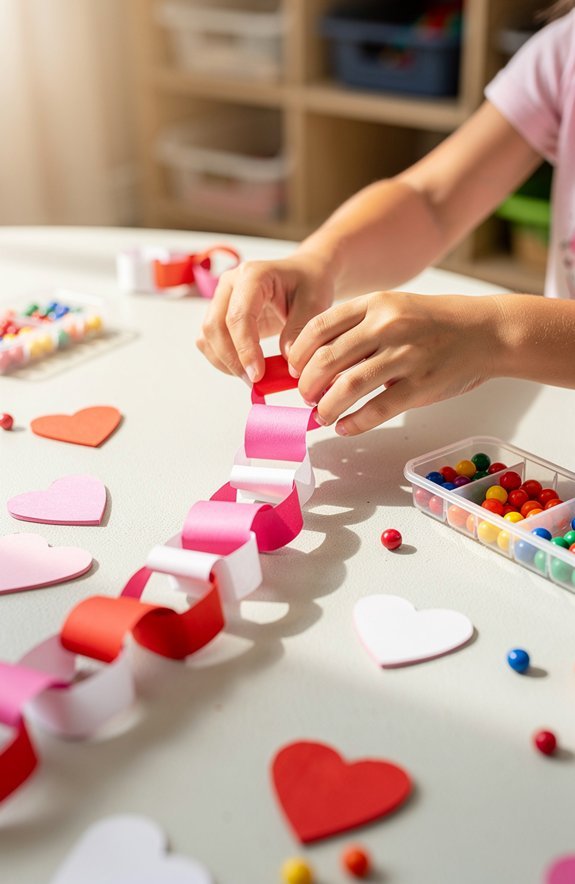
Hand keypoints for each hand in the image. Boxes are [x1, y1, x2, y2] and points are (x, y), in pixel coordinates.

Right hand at [196, 253, 334, 381]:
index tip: (258, 375)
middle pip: (214, 326)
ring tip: (252, 377)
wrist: (303, 274)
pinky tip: (244, 368)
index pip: (238, 315)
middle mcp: (230, 284)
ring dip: (224, 361)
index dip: (245, 349)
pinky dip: (222, 359)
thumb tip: (287, 362)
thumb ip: (300, 330)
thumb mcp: (315, 303)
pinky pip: (209, 341)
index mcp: (253, 275)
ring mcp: (221, 298)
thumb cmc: (309, 283)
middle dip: (231, 359)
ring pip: (207, 336)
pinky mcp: (219, 314)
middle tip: (255, 381)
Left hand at [288, 291, 502, 434]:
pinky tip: (345, 426)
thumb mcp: (395, 307)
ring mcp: (405, 357)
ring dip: (326, 407)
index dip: (298, 353)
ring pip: (347, 386)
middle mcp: (387, 327)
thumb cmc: (436, 323)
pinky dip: (353, 422)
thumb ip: (359, 327)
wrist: (486, 332)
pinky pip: (376, 410)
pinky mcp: (420, 386)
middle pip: (327, 359)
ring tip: (321, 415)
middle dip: (306, 384)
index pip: (318, 327)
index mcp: (376, 304)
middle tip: (305, 396)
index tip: (293, 369)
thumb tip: (318, 359)